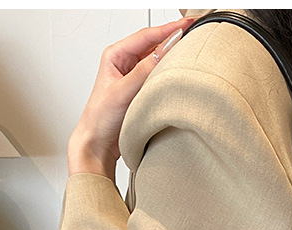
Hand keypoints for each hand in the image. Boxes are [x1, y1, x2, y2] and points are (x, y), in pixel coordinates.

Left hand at [67, 17, 195, 180]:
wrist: (98, 143)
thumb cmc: (100, 118)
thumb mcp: (122, 92)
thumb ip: (142, 72)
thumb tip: (163, 53)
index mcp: (116, 56)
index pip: (146, 36)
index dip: (168, 29)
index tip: (186, 24)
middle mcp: (125, 63)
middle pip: (154, 44)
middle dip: (173, 38)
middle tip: (194, 33)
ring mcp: (134, 76)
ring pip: (158, 60)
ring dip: (172, 57)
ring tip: (189, 52)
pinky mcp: (141, 90)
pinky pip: (159, 77)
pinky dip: (169, 74)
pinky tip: (179, 74)